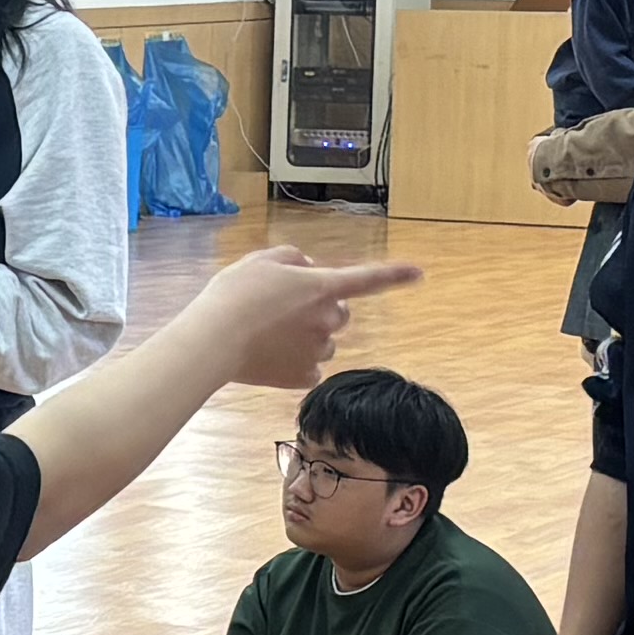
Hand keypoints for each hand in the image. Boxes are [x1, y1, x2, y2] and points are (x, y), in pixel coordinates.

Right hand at [183, 245, 421, 392]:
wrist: (214, 340)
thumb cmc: (234, 295)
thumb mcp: (260, 260)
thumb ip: (291, 258)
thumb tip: (306, 268)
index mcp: (321, 287)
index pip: (368, 279)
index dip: (395, 275)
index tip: (419, 273)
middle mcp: (327, 319)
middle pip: (339, 314)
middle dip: (322, 310)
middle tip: (286, 309)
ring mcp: (317, 350)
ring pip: (323, 343)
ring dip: (306, 337)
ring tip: (269, 334)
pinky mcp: (302, 376)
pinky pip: (308, 369)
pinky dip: (294, 363)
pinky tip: (270, 356)